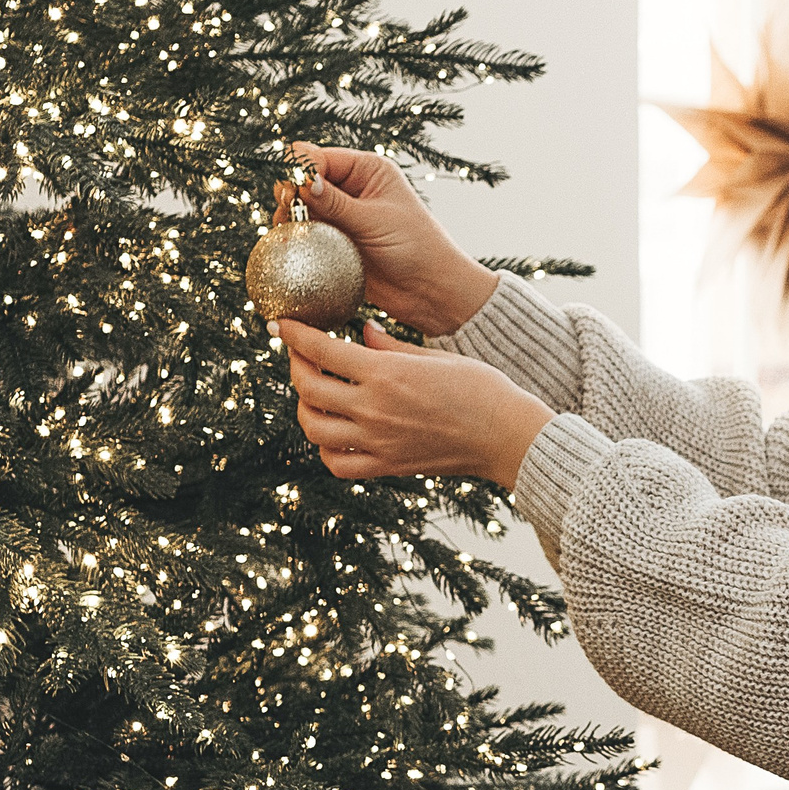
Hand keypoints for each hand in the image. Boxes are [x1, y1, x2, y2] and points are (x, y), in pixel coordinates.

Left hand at [282, 318, 553, 488]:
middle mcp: (375, 409)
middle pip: (308, 387)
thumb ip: (390, 345)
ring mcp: (378, 441)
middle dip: (295, 366)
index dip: (294, 334)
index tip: (281, 324)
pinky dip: (325, 448)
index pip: (321, 349)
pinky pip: (337, 463)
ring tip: (314, 395)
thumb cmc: (482, 389)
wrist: (507, 435)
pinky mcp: (387, 465)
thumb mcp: (435, 356)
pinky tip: (333, 432)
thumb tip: (359, 331)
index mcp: (387, 373)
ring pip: (313, 427)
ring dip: (305, 407)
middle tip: (300, 355)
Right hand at [287, 141, 497, 335]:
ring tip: (289, 230)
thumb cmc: (416, 248)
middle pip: (301, 179)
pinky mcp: (334, 240)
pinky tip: (288, 245)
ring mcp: (341, 214)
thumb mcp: (375, 220)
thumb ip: (335, 202)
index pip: (317, 156)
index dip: (300, 170)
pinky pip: (304, 232)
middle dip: (290, 193)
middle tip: (289, 213)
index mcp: (367, 169)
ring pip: (298, 207)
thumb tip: (300, 181)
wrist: (431, 290)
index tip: (296, 194)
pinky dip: (294, 236)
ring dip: (288, 216)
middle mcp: (351, 187)